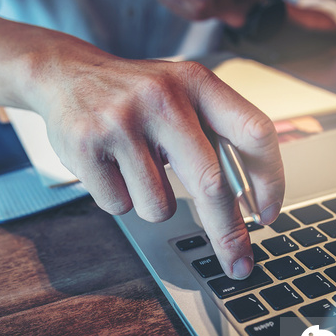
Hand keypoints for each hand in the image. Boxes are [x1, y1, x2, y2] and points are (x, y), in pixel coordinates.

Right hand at [32, 44, 284, 278]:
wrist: (65, 74)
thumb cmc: (134, 95)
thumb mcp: (181, 94)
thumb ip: (214, 134)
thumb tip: (247, 201)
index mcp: (196, 83)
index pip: (253, 132)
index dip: (270, 180)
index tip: (268, 214)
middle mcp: (162, 98)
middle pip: (212, 183)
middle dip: (227, 233)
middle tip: (236, 262)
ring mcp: (122, 122)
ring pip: (159, 206)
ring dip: (152, 203)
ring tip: (136, 170)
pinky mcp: (87, 146)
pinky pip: (120, 205)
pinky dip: (119, 198)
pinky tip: (109, 167)